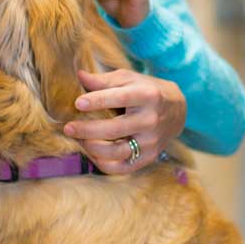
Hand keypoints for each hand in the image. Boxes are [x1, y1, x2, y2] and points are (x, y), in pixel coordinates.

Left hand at [62, 69, 184, 173]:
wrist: (177, 110)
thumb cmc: (145, 90)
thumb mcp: (129, 79)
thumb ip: (104, 80)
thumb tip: (79, 76)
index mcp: (147, 95)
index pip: (120, 98)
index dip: (98, 101)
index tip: (78, 103)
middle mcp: (151, 120)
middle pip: (115, 129)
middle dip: (87, 130)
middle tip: (68, 128)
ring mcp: (151, 142)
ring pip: (116, 152)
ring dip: (92, 148)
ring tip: (78, 139)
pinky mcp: (148, 157)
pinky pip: (122, 167)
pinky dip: (103, 164)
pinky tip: (90, 153)